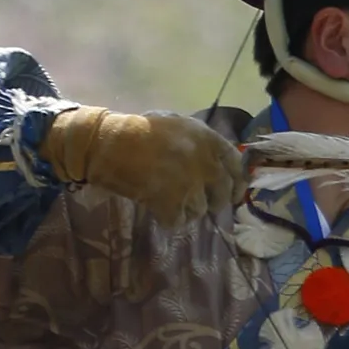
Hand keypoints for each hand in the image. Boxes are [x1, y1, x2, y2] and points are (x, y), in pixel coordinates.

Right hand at [41, 107, 246, 225]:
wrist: (111, 144)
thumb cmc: (140, 131)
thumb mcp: (177, 126)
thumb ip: (200, 144)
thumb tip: (218, 166)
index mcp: (208, 140)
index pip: (236, 166)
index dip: (237, 182)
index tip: (234, 193)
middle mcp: (206, 163)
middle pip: (223, 195)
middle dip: (213, 202)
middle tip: (198, 202)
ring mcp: (191, 186)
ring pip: (200, 211)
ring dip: (185, 209)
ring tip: (165, 195)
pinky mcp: (174, 205)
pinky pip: (178, 222)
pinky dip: (166, 217)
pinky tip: (154, 204)